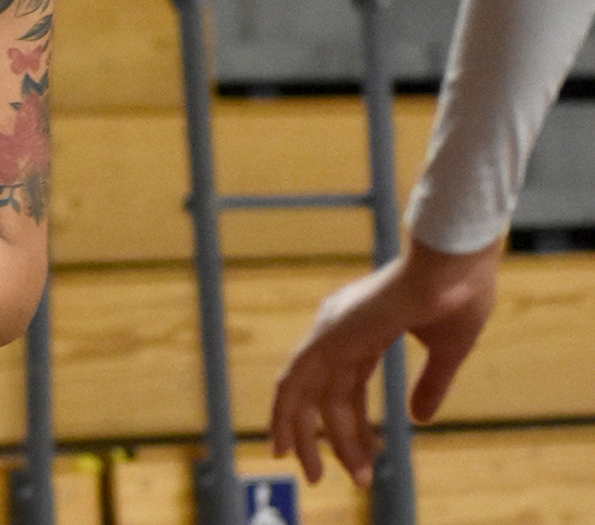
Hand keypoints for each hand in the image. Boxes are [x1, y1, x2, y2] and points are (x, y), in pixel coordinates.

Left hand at [270, 237, 499, 484]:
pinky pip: (294, 380)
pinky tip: (288, 443)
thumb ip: (430, 384)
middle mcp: (340, 329)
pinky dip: (287, 413)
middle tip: (330, 479)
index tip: (359, 461)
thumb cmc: (459, 296)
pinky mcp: (328, 335)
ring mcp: (331, 331)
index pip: (346, 385)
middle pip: (324, 395)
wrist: (456, 267)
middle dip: (328, 439)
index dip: (349, 424)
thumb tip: (421, 419)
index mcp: (365, 329)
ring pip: (304, 394)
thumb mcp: (446, 352)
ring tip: (318, 477)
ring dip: (309, 437)